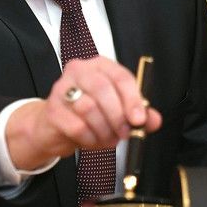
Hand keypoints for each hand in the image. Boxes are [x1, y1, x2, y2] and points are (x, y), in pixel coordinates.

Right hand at [6, 56, 162, 168]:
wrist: (54, 128)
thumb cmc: (88, 115)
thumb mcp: (117, 111)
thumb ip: (138, 113)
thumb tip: (154, 120)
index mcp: (101, 66)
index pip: (120, 77)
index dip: (132, 99)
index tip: (139, 119)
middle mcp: (80, 71)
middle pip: (103, 89)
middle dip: (118, 116)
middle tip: (124, 133)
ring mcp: (62, 89)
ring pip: (88, 107)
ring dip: (104, 129)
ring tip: (109, 139)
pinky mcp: (52, 110)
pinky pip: (76, 126)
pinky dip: (89, 138)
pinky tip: (92, 140)